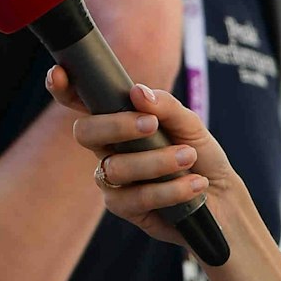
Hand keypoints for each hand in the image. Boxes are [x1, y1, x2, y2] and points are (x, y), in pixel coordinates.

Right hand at [45, 68, 238, 244]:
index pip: (81, 102)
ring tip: (188, 157)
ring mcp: (112, 178)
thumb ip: (166, 105)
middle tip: (151, 125)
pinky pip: (134, 197)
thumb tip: (137, 93)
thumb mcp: (190, 123)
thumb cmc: (200, 155)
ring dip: (155, 161)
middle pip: (84, 133)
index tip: (58, 73)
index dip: (63, 88)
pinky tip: (194, 184)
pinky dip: (168, 189)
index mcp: (117, 120)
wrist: (222, 198)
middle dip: (115, 126)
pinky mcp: (123, 207)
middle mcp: (107, 147)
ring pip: (114, 167)